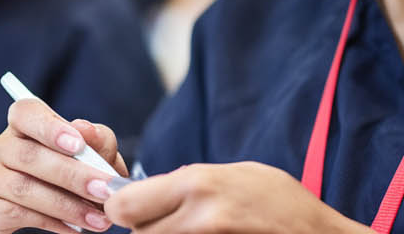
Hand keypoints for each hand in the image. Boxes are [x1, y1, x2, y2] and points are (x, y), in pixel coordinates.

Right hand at [0, 99, 126, 232]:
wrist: (61, 220)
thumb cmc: (79, 181)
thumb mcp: (98, 160)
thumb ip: (98, 142)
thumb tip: (86, 129)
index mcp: (26, 126)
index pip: (25, 112)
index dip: (50, 127)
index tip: (78, 145)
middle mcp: (2, 148)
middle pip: (28, 154)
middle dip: (71, 175)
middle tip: (104, 191)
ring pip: (21, 187)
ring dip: (65, 204)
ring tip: (97, 219)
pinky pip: (12, 213)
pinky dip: (49, 222)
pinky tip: (73, 229)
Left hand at [104, 162, 370, 233]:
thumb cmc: (280, 202)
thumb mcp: (234, 174)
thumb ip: (189, 182)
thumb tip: (150, 190)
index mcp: (197, 184)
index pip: (123, 206)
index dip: (123, 209)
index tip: (130, 209)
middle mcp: (198, 217)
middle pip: (138, 233)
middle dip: (146, 227)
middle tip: (171, 221)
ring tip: (197, 229)